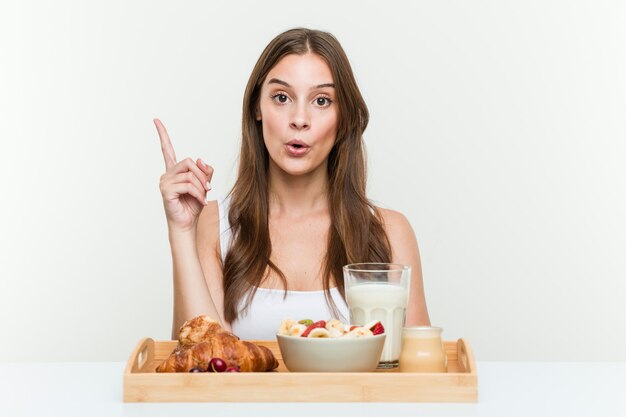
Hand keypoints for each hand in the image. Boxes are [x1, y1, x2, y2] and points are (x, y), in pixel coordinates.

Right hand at [155, 118, 212, 232]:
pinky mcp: (166, 191)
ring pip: (189, 174)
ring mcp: (165, 182)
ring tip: (204, 197)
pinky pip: (187, 185)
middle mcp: (167, 174)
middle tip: (208, 188)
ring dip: (201, 186)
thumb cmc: (193, 205)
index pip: (166, 149)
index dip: (162, 134)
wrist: (187, 224)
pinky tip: (201, 201)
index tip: (156, 120)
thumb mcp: (204, 186)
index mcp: (174, 171)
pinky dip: (198, 193)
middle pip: (188, 161)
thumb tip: (200, 159)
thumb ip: (205, 172)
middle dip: (202, 174)